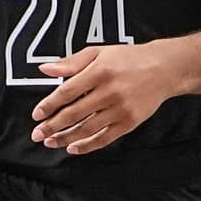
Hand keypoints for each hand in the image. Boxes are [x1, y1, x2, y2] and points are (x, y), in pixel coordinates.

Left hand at [31, 44, 179, 154]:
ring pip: (86, 128)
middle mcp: (109, 91)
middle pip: (74, 114)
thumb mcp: (99, 52)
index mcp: (99, 71)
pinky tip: (73, 148)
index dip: (49, 105)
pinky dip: (87, 146)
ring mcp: (120, 109)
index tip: (36, 115)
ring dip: (65, 138)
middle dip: (52, 126)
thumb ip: (71, 63)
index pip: (67, 92)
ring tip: (51, 142)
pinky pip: (104, 138)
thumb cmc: (129, 58)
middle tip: (37, 135)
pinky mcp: (129, 122)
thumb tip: (45, 69)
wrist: (164, 69)